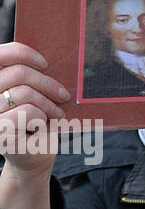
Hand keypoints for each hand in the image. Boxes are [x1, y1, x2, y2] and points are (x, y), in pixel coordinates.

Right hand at [0, 42, 66, 208]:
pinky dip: (42, 116)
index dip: (22, 53)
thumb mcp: (34, 93)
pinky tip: (46, 125)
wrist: (34, 155)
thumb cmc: (37, 120)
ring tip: (57, 112)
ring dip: (48, 102)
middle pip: (18, 73)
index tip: (45, 63)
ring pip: (24, 93)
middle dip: (47, 83)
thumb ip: (31, 75)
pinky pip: (26, 112)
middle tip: (63, 94)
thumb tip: (49, 52)